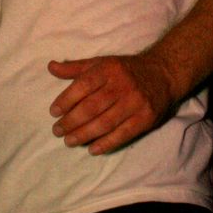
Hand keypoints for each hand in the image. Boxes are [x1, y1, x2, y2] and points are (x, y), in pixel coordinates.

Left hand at [48, 53, 174, 154]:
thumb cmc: (124, 70)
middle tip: (57, 131)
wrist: (162, 74)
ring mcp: (134, 102)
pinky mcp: (145, 118)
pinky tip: (92, 149)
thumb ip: (75, 68)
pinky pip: (123, 134)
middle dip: (72, 121)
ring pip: (105, 122)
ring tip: (69, 141)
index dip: (66, 99)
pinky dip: (106, 143)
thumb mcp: (101, 63)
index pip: (83, 85)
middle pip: (92, 107)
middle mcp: (121, 85)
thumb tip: (50, 67)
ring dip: (84, 134)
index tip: (53, 112)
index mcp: (108, 69)